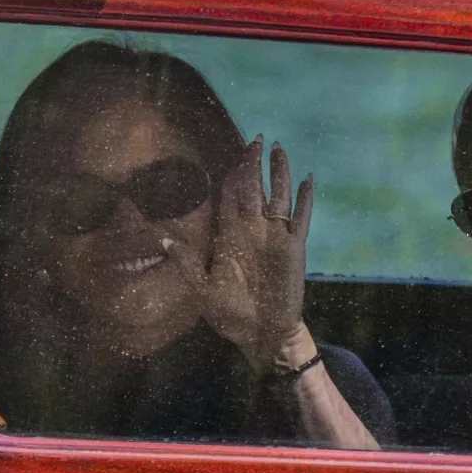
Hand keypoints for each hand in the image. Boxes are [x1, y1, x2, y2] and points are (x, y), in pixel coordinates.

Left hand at [165, 135, 313, 375]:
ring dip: (279, 173)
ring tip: (279, 149)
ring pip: (278, 196)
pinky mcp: (293, 247)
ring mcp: (274, 236)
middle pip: (254, 187)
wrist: (262, 334)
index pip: (230, 194)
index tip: (232, 153)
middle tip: (257, 139)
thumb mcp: (202, 289)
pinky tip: (308, 180)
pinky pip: (301, 218)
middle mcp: (252, 230)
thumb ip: (187, 263)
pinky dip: (305, 199)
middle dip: (254, 163)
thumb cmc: (231, 314)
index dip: (231, 172)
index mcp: (230, 235)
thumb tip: (163, 240)